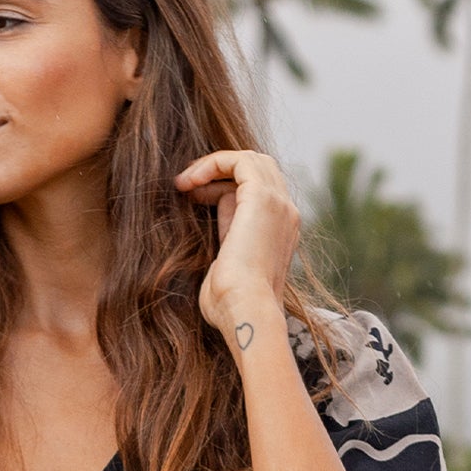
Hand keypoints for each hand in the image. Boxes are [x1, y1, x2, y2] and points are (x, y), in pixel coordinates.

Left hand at [174, 149, 300, 350]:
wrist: (245, 311)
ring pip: (249, 160)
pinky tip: (189, 181)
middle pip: (256, 169)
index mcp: (281, 231)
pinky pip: (238, 161)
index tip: (193, 198)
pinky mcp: (262, 198)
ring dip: (213, 165)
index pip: (256, 190)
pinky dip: (212, 163)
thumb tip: (214, 227)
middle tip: (187, 185)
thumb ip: (226, 243)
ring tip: (184, 181)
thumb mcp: (226, 269)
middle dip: (220, 171)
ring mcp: (278, 203)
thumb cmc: (230, 305)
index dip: (222, 187)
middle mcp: (286, 214)